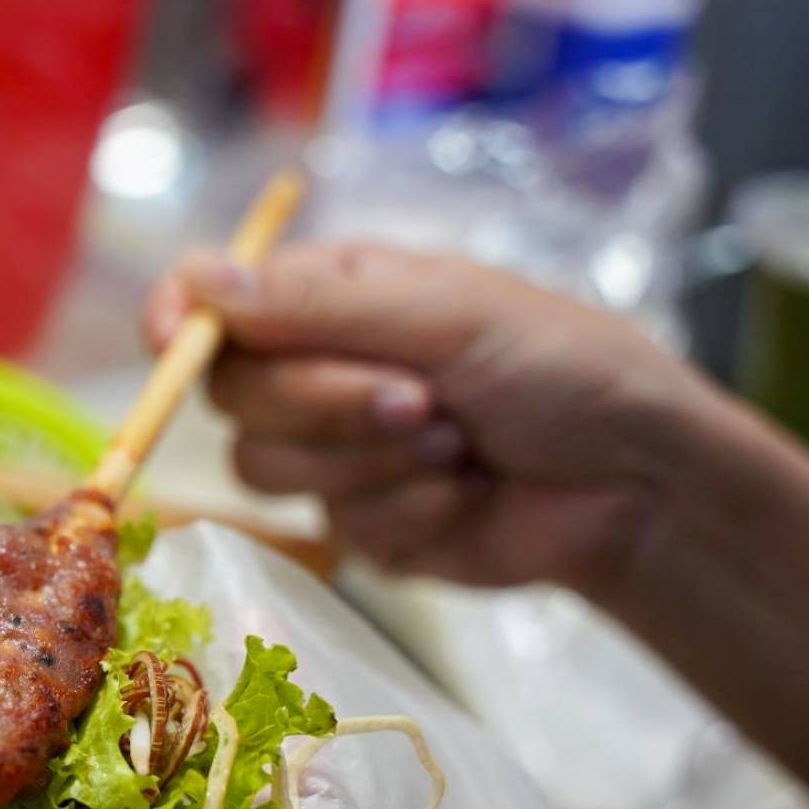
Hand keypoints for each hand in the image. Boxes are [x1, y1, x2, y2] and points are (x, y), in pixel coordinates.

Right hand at [145, 244, 728, 597]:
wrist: (638, 483)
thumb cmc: (561, 367)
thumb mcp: (447, 313)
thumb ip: (319, 306)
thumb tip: (200, 283)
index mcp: (331, 297)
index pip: (213, 302)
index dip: (178, 319)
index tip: (170, 342)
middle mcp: (317, 369)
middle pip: (233, 395)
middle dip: (324, 402)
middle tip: (420, 400)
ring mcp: (334, 453)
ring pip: (266, 469)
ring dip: (369, 458)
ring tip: (457, 445)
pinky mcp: (361, 525)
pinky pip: (333, 524)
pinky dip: (407, 508)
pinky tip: (466, 492)